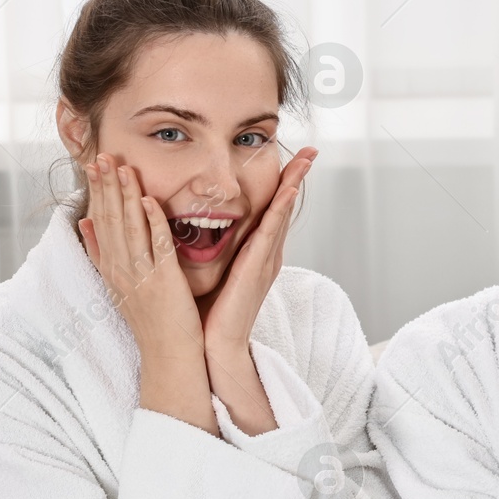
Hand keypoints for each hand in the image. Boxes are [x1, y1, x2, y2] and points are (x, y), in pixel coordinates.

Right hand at [78, 153, 203, 361]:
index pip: (98, 222)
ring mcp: (140, 275)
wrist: (169, 354)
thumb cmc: (150, 319)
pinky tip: (150, 200)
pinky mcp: (164, 282)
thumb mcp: (118, 284)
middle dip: (105, 186)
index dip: (95, 192)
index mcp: (110, 268)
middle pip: (109, 220)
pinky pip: (156, 247)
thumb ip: (100, 252)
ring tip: (121, 167)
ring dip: (125, 196)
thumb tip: (84, 223)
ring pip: (129, 228)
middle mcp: (120, 269)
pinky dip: (152, 223)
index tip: (93, 164)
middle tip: (100, 155)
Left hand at [199, 145, 316, 358]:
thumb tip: (189, 227)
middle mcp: (266, 255)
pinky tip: (287, 191)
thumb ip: (208, 250)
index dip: (281, 185)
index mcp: (255, 254)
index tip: (288, 159)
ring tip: (306, 160)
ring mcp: (265, 261)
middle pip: (283, 208)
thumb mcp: (209, 272)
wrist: (213, 347)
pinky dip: (280, 211)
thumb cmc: (207, 314)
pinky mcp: (258, 269)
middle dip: (296, 178)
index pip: (270, 211)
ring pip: (282, 214)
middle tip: (310, 151)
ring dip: (294, 185)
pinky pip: (271, 233)